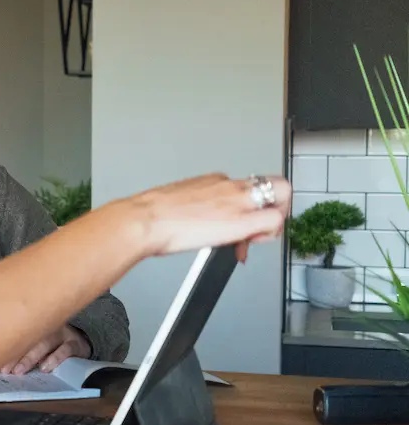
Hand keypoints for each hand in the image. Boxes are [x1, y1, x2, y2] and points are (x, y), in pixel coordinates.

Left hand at [0, 325, 90, 374]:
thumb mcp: (38, 344)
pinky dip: (55, 359)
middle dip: (15, 355)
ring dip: (31, 357)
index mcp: (34, 324)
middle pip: (29, 338)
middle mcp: (47, 326)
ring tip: (20, 370)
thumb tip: (2, 367)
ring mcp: (62, 333)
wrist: (82, 343)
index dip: (6, 350)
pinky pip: (65, 349)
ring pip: (45, 342)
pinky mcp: (76, 343)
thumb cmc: (54, 346)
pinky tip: (45, 368)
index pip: (18, 335)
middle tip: (6, 370)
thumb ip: (23, 351)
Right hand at [124, 174, 290, 259]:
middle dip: (274, 205)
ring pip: (281, 194)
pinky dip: (270, 233)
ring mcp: (237, 200)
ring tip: (252, 238)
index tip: (236, 223)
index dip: (248, 206)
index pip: (245, 188)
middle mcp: (228, 184)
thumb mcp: (176, 202)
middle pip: (273, 184)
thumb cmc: (151, 216)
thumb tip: (197, 220)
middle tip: (260, 225)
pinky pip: (275, 220)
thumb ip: (195, 206)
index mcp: (212, 180)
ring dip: (274, 218)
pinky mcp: (241, 220)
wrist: (144, 220)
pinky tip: (249, 244)